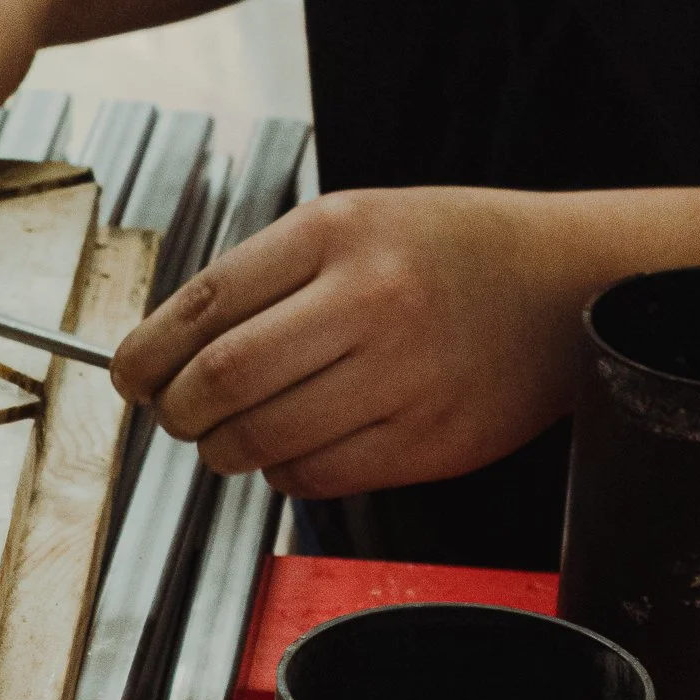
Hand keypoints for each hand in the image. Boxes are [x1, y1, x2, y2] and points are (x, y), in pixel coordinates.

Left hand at [112, 185, 596, 498]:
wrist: (570, 282)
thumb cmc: (451, 250)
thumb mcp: (354, 222)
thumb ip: (264, 278)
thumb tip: (166, 353)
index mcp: (337, 233)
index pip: (204, 305)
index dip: (147, 354)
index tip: (129, 375)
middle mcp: (369, 300)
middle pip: (222, 381)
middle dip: (177, 411)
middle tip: (176, 413)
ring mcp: (403, 376)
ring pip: (262, 441)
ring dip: (225, 450)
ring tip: (232, 434)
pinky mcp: (429, 441)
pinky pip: (316, 477)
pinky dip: (284, 473)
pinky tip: (297, 446)